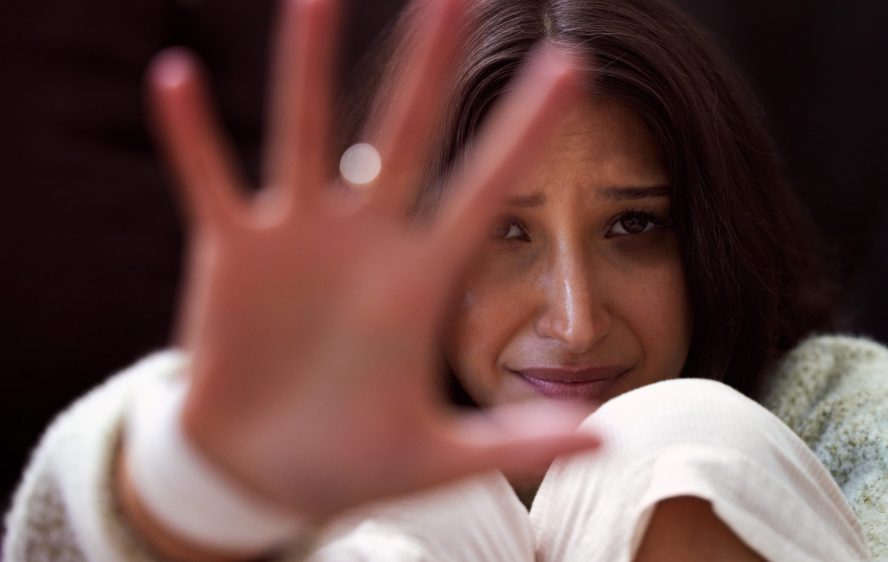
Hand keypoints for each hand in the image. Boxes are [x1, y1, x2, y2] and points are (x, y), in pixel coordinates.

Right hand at [146, 0, 596, 519]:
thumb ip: (517, 442)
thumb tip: (606, 435)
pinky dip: (192, 135)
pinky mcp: (231, 254)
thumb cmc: (353, 458)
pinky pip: (208, 181)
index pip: (484, 191)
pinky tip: (175, 77)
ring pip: (305, 136)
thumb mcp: (439, 457)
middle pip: (403, 137)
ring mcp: (296, 241)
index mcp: (420, 282)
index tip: (570, 65)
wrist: (263, 473)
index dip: (524, 132)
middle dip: (429, 68)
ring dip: (308, 70)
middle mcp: (363, 243)